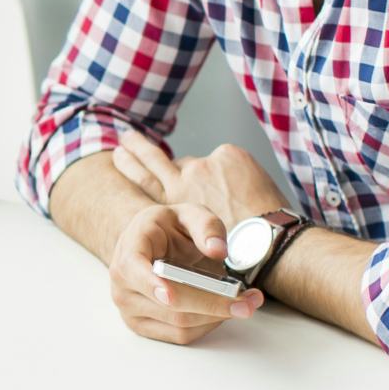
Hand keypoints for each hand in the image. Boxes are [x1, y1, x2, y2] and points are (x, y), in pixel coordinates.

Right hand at [107, 202, 263, 344]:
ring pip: (180, 325)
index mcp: (129, 250)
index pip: (133, 270)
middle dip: (213, 304)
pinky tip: (222, 309)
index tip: (169, 294)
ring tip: (244, 301)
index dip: (152, 284)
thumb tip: (218, 250)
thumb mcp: (189, 214)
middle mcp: (124, 285)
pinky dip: (209, 324)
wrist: (151, 245)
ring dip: (217, 317)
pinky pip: (181, 335)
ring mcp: (131, 310)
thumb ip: (206, 226)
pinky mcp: (145, 327)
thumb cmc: (168, 229)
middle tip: (248, 300)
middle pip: (170, 306)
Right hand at [113, 132, 288, 228]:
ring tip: (192, 168)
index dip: (130, 166)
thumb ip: (186, 220)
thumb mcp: (196, 243)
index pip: (144, 180)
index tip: (119, 154)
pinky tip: (244, 186)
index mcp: (173, 205)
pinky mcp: (227, 155)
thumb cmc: (238, 250)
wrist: (269, 241)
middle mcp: (182, 182)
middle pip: (153, 158)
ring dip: (197, 168)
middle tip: (127, 138)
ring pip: (192, 162)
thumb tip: (187, 208)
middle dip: (137, 147)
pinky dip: (233, 173)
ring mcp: (204, 166)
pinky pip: (226, 159)